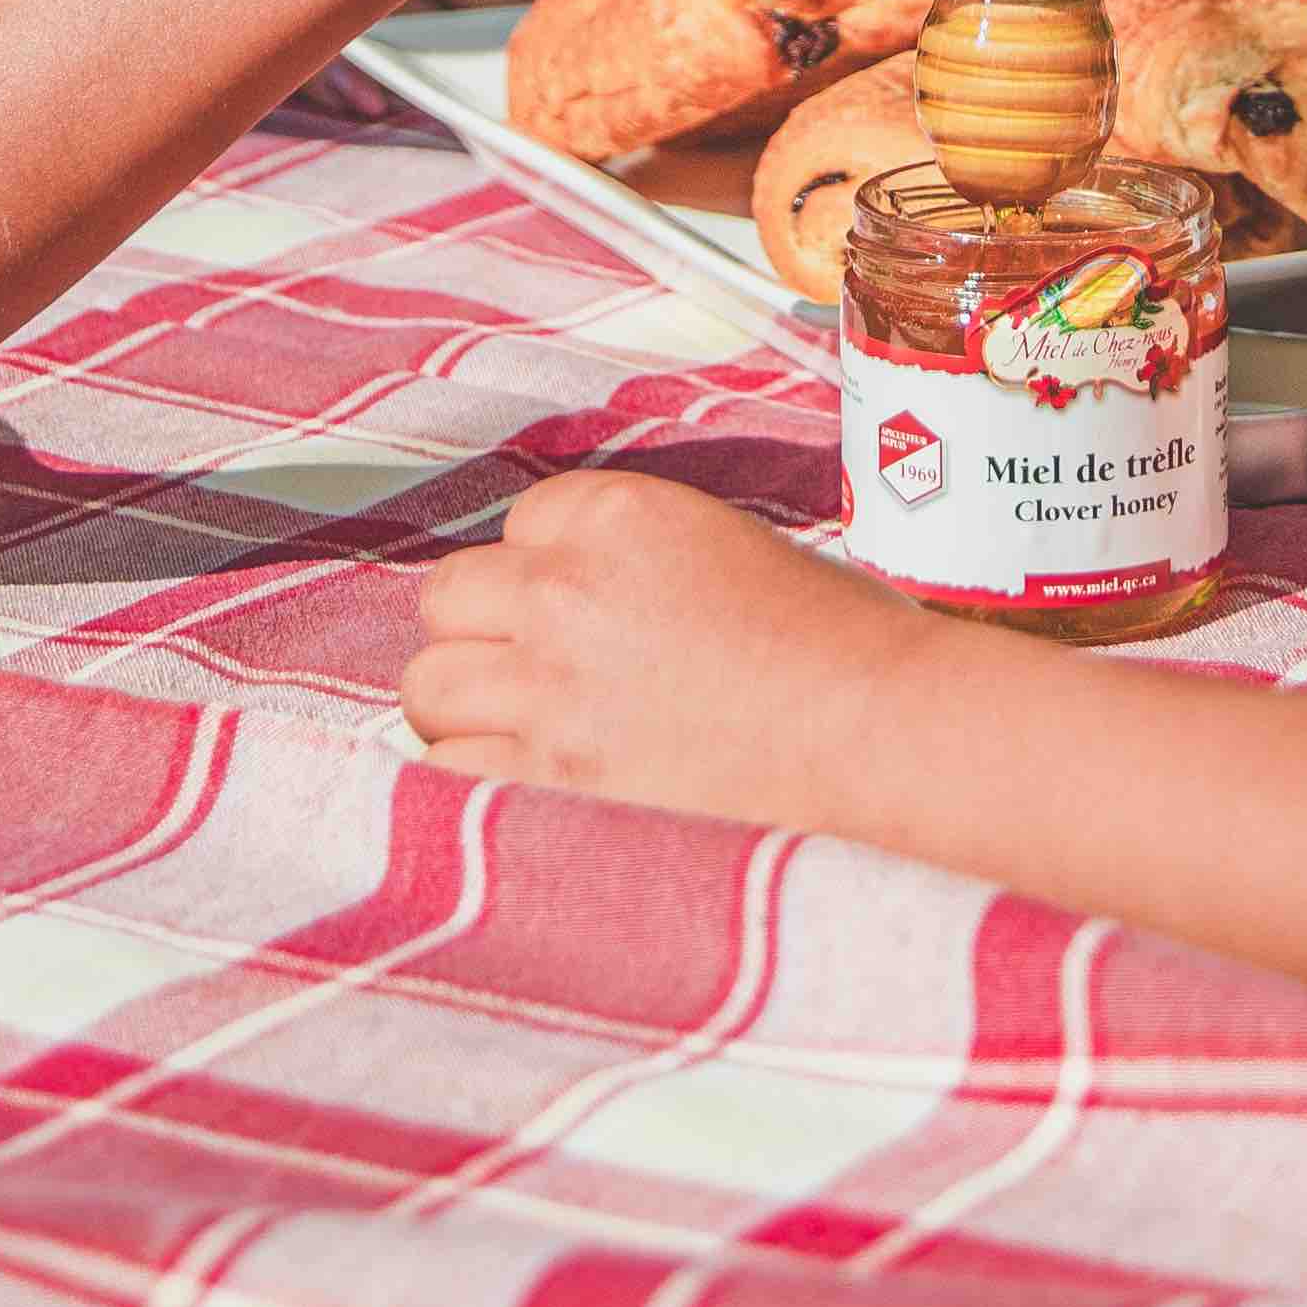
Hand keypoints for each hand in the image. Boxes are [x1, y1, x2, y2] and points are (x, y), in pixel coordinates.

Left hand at [405, 467, 931, 814]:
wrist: (878, 733)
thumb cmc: (836, 646)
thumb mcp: (729, 549)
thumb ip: (633, 562)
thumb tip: (578, 601)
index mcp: (615, 516)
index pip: (517, 529)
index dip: (545, 577)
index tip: (583, 618)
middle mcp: (563, 589)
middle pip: (449, 601)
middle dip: (486, 637)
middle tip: (538, 679)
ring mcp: (545, 687)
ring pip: (429, 686)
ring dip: (468, 710)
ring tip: (529, 739)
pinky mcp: (545, 779)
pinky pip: (445, 772)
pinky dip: (476, 783)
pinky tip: (534, 790)